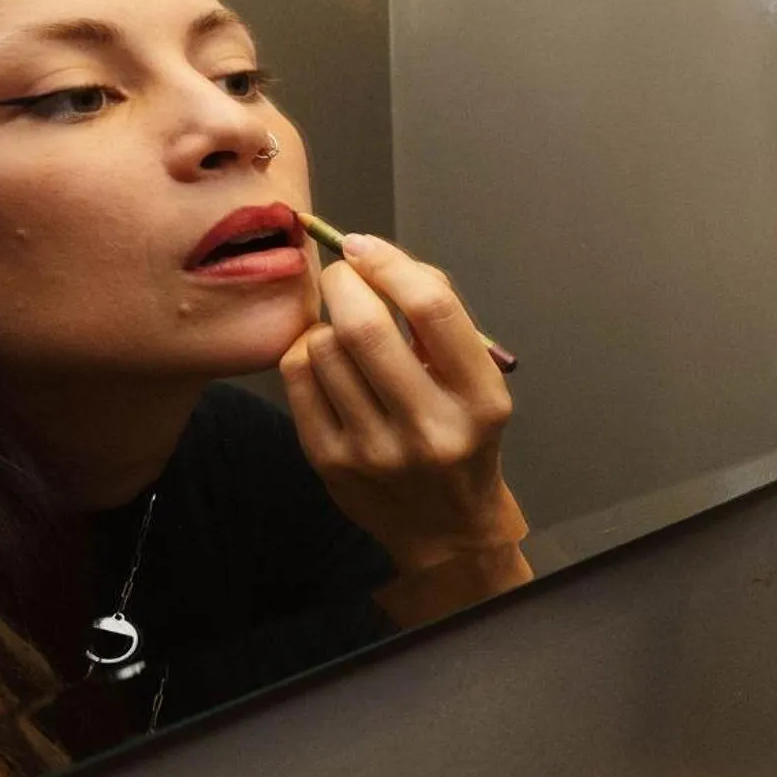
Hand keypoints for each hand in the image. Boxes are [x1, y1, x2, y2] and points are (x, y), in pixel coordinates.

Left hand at [280, 234, 526, 579]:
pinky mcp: (331, 461)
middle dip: (343, 282)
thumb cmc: (460, 437)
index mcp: (479, 400)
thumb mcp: (477, 383)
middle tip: (342, 274)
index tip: (366, 248)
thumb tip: (375, 259)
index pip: (432, 308)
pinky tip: (325, 359)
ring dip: (328, 322)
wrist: (445, 529)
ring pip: (325, 347)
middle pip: (366, 325)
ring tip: (344, 333)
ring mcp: (376, 449)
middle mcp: (430, 428)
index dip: (390, 264)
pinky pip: (297, 376)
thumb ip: (439, 321)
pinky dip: (306, 351)